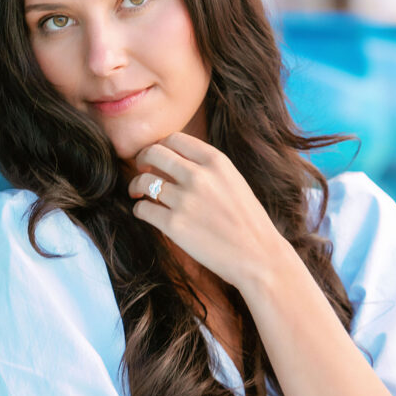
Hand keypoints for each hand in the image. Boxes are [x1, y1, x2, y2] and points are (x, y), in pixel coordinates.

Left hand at [128, 132, 287, 291]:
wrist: (259, 256)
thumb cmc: (248, 221)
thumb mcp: (233, 181)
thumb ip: (207, 168)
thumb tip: (173, 162)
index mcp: (216, 161)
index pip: (174, 139)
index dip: (160, 146)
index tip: (157, 157)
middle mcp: (198, 176)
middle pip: (153, 153)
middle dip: (142, 160)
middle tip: (142, 170)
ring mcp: (185, 200)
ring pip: (143, 182)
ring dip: (136, 186)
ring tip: (138, 193)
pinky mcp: (174, 225)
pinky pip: (142, 209)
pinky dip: (140, 209)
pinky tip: (146, 213)